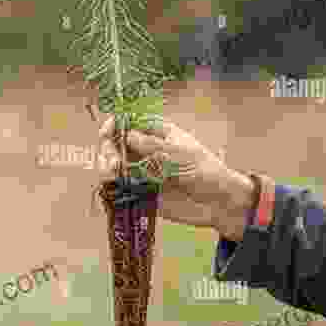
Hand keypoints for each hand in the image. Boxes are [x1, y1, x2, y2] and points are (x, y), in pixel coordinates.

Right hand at [98, 116, 255, 240]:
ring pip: (114, 165)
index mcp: (157, 133)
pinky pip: (120, 187)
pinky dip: (112, 187)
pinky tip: (113, 188)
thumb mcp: (179, 154)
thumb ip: (152, 146)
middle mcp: (146, 149)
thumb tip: (126, 135)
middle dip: (109, 149)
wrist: (218, 203)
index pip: (128, 121)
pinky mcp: (141, 192)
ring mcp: (142, 171)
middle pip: (115, 143)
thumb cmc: (205, 171)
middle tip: (115, 163)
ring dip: (107, 168)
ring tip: (113, 175)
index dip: (114, 125)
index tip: (106, 133)